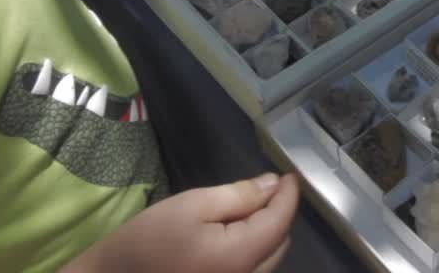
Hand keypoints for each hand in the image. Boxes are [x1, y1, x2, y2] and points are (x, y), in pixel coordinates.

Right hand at [63, 173, 300, 272]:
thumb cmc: (149, 239)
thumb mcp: (192, 205)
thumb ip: (238, 195)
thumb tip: (273, 185)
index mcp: (240, 256)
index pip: (280, 222)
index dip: (288, 196)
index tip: (289, 175)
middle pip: (280, 243)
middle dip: (277, 214)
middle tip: (263, 189)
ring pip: (269, 260)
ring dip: (267, 233)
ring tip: (247, 209)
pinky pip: (254, 271)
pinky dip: (254, 250)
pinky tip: (234, 235)